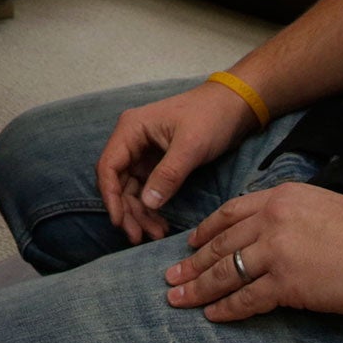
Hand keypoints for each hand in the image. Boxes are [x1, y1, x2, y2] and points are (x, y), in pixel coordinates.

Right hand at [94, 82, 259, 244]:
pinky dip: (152, 207)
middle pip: (118, 182)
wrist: (234, 106)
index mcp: (131, 129)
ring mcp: (143, 152)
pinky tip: (161, 223)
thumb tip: (147, 203)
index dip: (110, 196)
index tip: (119, 222)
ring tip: (156, 234)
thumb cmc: (211, 117)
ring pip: (132, 189)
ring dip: (140, 213)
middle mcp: (132, 141)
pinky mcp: (157, 163)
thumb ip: (168, 174)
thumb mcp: (190, 146)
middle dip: (128, 211)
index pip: (108, 166)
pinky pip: (147, 189)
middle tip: (140, 237)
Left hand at [162, 182, 342, 320]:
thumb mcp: (319, 204)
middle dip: (191, 262)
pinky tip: (212, 315)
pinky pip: (246, 298)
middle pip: (220, 244)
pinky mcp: (287, 283)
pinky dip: (227, 308)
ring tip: (177, 299)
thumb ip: (289, 215)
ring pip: (225, 271)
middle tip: (169, 277)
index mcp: (279, 197)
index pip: (230, 212)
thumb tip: (268, 233)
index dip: (205, 230)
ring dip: (198, 287)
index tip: (188, 242)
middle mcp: (270, 219)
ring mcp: (276, 251)